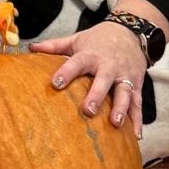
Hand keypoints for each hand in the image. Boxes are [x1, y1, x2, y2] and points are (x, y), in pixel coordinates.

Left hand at [29, 23, 145, 137]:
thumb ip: (54, 46)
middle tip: (88, 111)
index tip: (55, 84)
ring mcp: (125, 76)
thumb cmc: (98, 39)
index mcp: (92, 55)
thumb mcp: (76, 40)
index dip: (66, 72)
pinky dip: (138, 120)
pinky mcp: (137, 85)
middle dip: (97, 94)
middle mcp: (110, 66)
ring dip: (121, 108)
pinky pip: (138, 104)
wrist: (131, 31)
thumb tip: (30, 48)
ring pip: (124, 93)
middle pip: (104, 80)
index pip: (77, 63)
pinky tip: (136, 136)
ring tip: (115, 124)